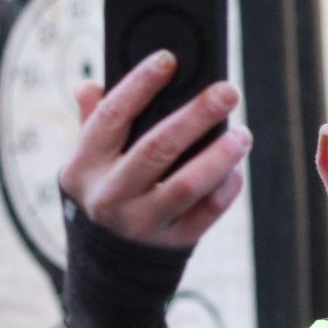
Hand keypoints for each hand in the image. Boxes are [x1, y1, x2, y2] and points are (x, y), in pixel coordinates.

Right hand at [61, 52, 251, 249]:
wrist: (106, 266)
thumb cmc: (102, 194)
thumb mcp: (86, 164)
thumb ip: (92, 123)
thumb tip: (88, 86)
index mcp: (85, 165)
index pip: (112, 116)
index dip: (140, 84)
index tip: (170, 60)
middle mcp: (111, 195)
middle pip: (158, 147)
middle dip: (196, 115)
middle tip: (228, 91)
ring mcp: (141, 223)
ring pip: (187, 184)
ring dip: (220, 155)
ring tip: (241, 134)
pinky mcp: (172, 243)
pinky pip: (207, 212)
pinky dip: (226, 188)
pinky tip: (236, 169)